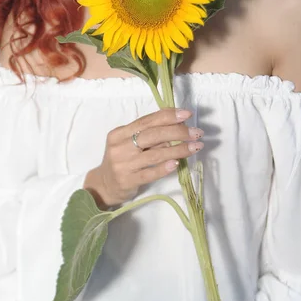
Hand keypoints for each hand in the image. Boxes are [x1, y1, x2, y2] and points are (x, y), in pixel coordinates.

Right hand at [84, 108, 203, 207]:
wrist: (104, 185)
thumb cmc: (122, 161)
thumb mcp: (129, 144)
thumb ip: (149, 136)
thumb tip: (177, 127)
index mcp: (119, 133)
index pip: (146, 121)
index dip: (168, 116)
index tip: (187, 115)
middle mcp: (119, 147)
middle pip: (151, 135)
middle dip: (177, 132)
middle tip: (196, 133)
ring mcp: (122, 165)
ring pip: (154, 154)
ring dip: (178, 150)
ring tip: (195, 147)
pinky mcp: (127, 181)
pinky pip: (149, 173)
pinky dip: (164, 168)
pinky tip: (177, 164)